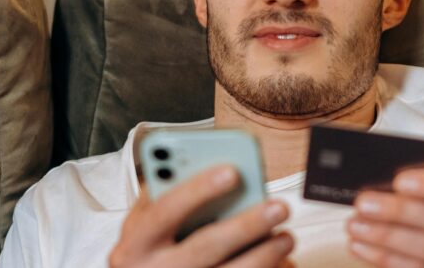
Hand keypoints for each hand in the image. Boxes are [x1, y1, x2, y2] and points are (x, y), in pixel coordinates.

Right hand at [110, 164, 293, 267]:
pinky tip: (284, 261)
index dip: (198, 189)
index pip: (166, 210)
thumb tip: (212, 166)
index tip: (233, 171)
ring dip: (265, 255)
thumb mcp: (144, 223)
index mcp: (136, 243)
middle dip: (246, 225)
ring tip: (287, 236)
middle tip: (279, 207)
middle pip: (206, 246)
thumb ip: (166, 195)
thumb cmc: (151, 247)